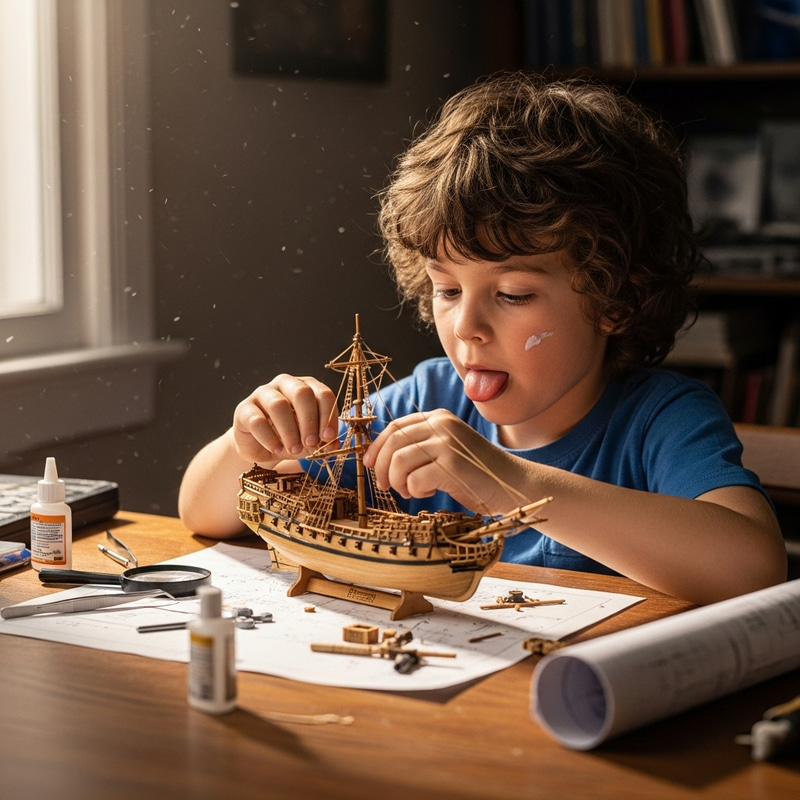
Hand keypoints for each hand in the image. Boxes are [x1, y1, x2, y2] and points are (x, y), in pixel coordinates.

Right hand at [232, 374, 337, 464]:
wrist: (259, 448)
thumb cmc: (289, 438)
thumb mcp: (309, 439)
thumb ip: (322, 439)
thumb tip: (334, 444)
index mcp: (306, 387)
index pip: (323, 394)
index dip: (328, 416)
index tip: (328, 438)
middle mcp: (285, 384)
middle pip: (301, 393)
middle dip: (309, 421)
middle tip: (311, 444)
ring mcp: (263, 393)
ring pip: (279, 405)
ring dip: (289, 431)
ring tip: (294, 450)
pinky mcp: (244, 408)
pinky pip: (257, 420)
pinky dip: (269, 438)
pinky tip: (276, 449)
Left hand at [363, 410, 521, 514]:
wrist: (513, 483)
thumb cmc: (476, 473)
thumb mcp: (447, 450)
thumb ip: (421, 446)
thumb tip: (380, 456)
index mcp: (438, 418)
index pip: (395, 427)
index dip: (377, 447)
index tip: (369, 465)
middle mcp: (441, 425)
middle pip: (392, 442)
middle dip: (381, 467)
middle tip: (385, 486)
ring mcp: (447, 443)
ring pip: (398, 461)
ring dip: (397, 482)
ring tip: (410, 491)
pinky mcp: (451, 464)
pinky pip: (413, 478)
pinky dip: (415, 490)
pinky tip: (429, 492)